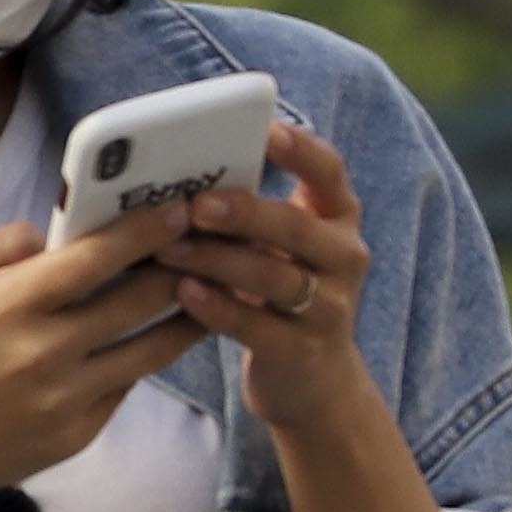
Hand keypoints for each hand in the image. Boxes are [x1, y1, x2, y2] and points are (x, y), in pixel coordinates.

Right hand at [0, 195, 201, 503]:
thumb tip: (50, 238)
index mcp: (11, 304)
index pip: (98, 257)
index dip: (145, 230)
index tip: (177, 211)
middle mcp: (46, 352)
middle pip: (138, 301)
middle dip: (177, 268)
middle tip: (203, 248)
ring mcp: (65, 400)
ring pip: (148, 352)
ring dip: (183, 321)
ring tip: (205, 298)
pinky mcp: (72, 437)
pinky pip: (121, 392)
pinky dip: (137, 365)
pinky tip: (144, 346)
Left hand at [154, 121, 375, 428]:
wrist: (312, 382)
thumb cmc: (277, 297)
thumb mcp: (277, 248)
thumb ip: (247, 215)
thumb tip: (175, 177)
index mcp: (337, 218)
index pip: (329, 171)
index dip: (300, 149)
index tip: (264, 129)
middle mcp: (344, 257)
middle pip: (295, 227)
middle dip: (243, 212)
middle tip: (195, 204)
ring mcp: (329, 307)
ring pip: (273, 277)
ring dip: (216, 260)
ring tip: (168, 249)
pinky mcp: (303, 352)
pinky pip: (257, 326)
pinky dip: (218, 308)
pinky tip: (184, 292)